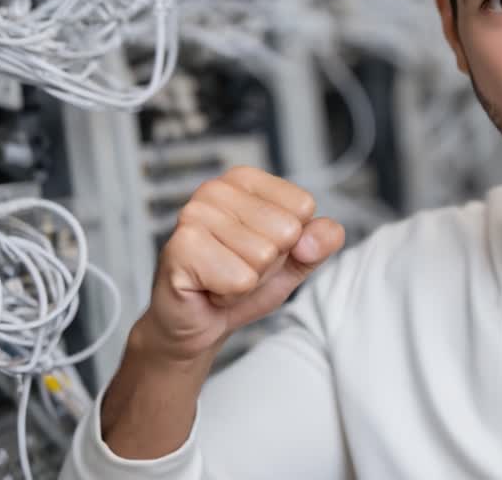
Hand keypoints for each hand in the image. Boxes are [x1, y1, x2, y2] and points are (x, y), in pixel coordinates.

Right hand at [137, 166, 344, 363]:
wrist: (199, 322)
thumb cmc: (242, 283)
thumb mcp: (296, 260)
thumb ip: (321, 242)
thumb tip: (314, 238)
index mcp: (246, 180)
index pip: (304, 206)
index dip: (291, 241)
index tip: (259, 251)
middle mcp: (217, 188)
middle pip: (287, 230)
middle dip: (269, 264)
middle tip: (237, 268)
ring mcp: (193, 214)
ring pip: (264, 256)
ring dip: (247, 281)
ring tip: (221, 277)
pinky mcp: (180, 248)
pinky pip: (240, 280)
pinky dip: (231, 295)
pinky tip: (208, 288)